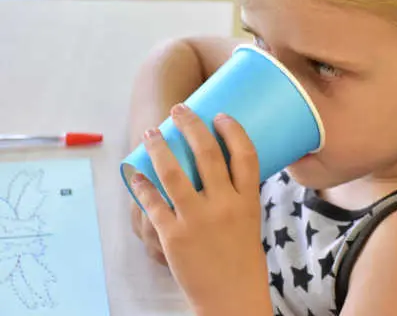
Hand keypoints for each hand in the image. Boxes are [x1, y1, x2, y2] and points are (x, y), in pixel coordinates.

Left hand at [130, 104, 271, 315]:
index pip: (245, 154)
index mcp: (248, 201)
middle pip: (209, 154)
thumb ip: (236, 197)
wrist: (232, 299)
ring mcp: (198, 221)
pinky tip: (135, 174)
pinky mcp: (174, 236)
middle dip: (191, 125)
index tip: (220, 116)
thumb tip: (218, 173)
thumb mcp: (250, 222)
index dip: (232, 130)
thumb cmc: (243, 262)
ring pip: (174, 173)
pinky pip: (153, 203)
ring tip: (152, 133)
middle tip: (180, 110)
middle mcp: (225, 206)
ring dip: (160, 147)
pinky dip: (142, 185)